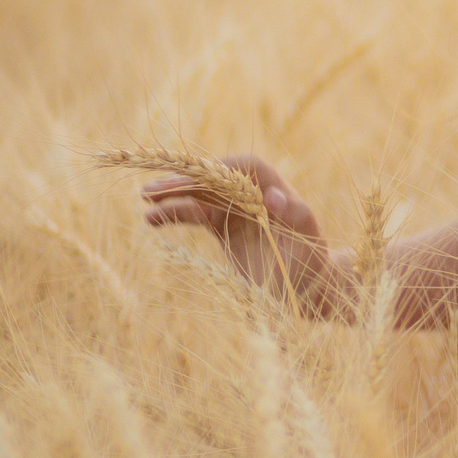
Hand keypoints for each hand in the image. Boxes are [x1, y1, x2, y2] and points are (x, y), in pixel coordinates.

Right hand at [139, 154, 350, 316]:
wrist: (309, 291)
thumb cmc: (311, 268)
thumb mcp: (309, 247)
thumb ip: (298, 220)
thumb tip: (275, 197)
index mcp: (278, 192)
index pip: (247, 166)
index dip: (221, 168)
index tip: (195, 178)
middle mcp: (256, 196)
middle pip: (217, 178)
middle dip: (187, 181)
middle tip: (153, 190)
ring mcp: (238, 210)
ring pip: (202, 194)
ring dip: (174, 195)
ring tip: (146, 201)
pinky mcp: (225, 226)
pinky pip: (196, 214)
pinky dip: (175, 214)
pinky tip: (152, 220)